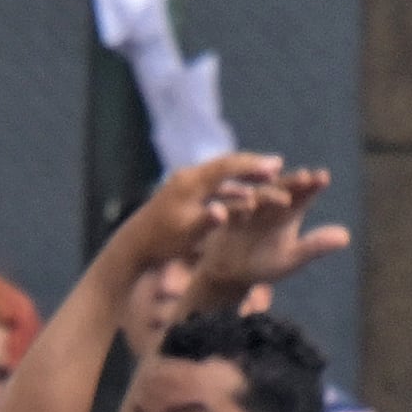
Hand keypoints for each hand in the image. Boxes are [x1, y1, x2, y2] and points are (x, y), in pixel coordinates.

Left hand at [108, 151, 290, 273]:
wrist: (134, 246)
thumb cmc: (162, 243)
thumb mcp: (187, 235)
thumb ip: (207, 221)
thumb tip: (223, 211)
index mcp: (190, 184)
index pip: (227, 167)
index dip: (253, 166)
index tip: (276, 166)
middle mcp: (186, 178)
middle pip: (225, 164)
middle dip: (252, 165)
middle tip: (278, 165)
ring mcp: (182, 183)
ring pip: (219, 173)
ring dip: (243, 175)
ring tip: (267, 176)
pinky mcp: (181, 193)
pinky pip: (212, 184)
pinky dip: (231, 186)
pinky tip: (244, 194)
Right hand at [195, 166, 350, 294]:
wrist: (228, 274)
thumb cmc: (264, 264)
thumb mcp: (291, 258)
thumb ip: (315, 246)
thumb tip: (346, 237)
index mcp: (289, 210)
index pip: (304, 193)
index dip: (312, 185)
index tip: (322, 178)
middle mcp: (267, 204)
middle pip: (281, 189)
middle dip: (292, 183)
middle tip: (304, 178)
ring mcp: (245, 209)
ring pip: (255, 197)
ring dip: (264, 196)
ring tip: (279, 198)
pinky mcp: (223, 218)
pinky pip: (226, 212)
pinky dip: (229, 210)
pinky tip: (236, 211)